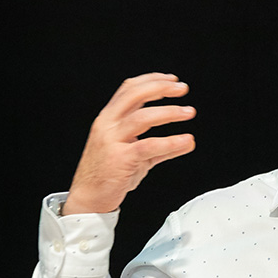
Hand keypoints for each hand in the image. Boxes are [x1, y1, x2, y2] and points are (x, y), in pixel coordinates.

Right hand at [62, 73, 196, 214]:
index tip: (172, 79)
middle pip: (134, 95)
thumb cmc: (110, 174)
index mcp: (109, 119)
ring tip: (188, 112)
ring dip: (169, 112)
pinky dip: (170, 142)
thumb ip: (162, 147)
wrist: (89, 198)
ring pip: (142, 118)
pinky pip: (148, 146)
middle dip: (160, 88)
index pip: (129, 89)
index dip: (151, 80)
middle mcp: (108, 125)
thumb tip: (187, 142)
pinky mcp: (120, 159)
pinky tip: (185, 141)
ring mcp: (112, 141)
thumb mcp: (138, 156)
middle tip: (182, 89)